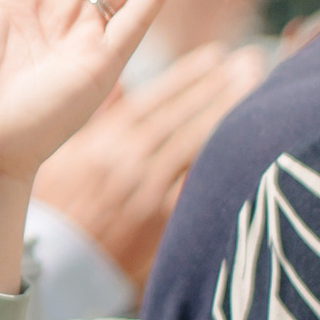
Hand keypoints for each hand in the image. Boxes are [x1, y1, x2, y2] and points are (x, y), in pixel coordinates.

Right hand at [34, 42, 266, 291]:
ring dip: (229, 113)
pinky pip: (199, 183)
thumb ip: (98, 118)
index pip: (154, 98)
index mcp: (102, 142)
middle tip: (251, 60)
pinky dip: (223, 159)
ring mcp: (146, 191)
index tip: (217, 53)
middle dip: (219, 84)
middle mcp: (126, 161)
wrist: (62, 266)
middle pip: (182, 115)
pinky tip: (249, 143)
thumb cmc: (61, 207)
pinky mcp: (163, 221)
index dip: (189, 73)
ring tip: (258, 90)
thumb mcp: (65, 156)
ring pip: (197, 144)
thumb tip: (122, 82)